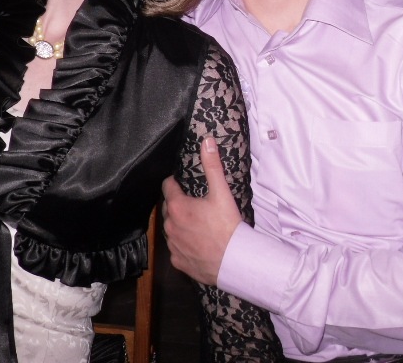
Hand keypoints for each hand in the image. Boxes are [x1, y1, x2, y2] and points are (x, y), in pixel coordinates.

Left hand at [161, 135, 242, 285]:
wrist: (235, 262)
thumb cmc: (227, 226)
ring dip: (179, 224)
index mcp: (177, 207)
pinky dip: (183, 244)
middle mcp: (169, 226)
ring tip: (197, 224)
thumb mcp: (221, 193)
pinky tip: (197, 243)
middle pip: (168, 208)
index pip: (167, 186)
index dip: (175, 182)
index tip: (184, 183)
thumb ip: (212, 166)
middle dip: (177, 204)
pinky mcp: (178, 261)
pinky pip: (176, 249)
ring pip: (171, 229)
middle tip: (195, 204)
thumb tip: (207, 141)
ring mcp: (173, 245)